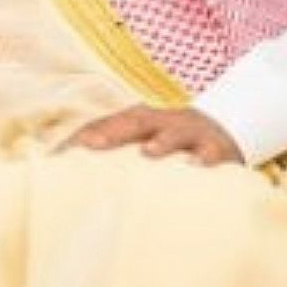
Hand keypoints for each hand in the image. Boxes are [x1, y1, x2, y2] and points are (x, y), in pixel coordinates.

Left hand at [66, 104, 245, 164]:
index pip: (108, 122)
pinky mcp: (215, 147)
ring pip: (175, 133)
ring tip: (148, 151)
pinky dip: (205, 158)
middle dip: (114, 131)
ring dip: (162, 141)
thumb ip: (110, 151)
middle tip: (91, 144)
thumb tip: (63, 167)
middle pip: (136, 121)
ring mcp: (189, 132)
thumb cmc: (166, 141)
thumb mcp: (139, 140)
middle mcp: (162, 121)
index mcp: (139, 118)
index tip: (64, 149)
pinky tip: (196, 165)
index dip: (86, 133)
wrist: (223, 130)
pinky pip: (211, 152)